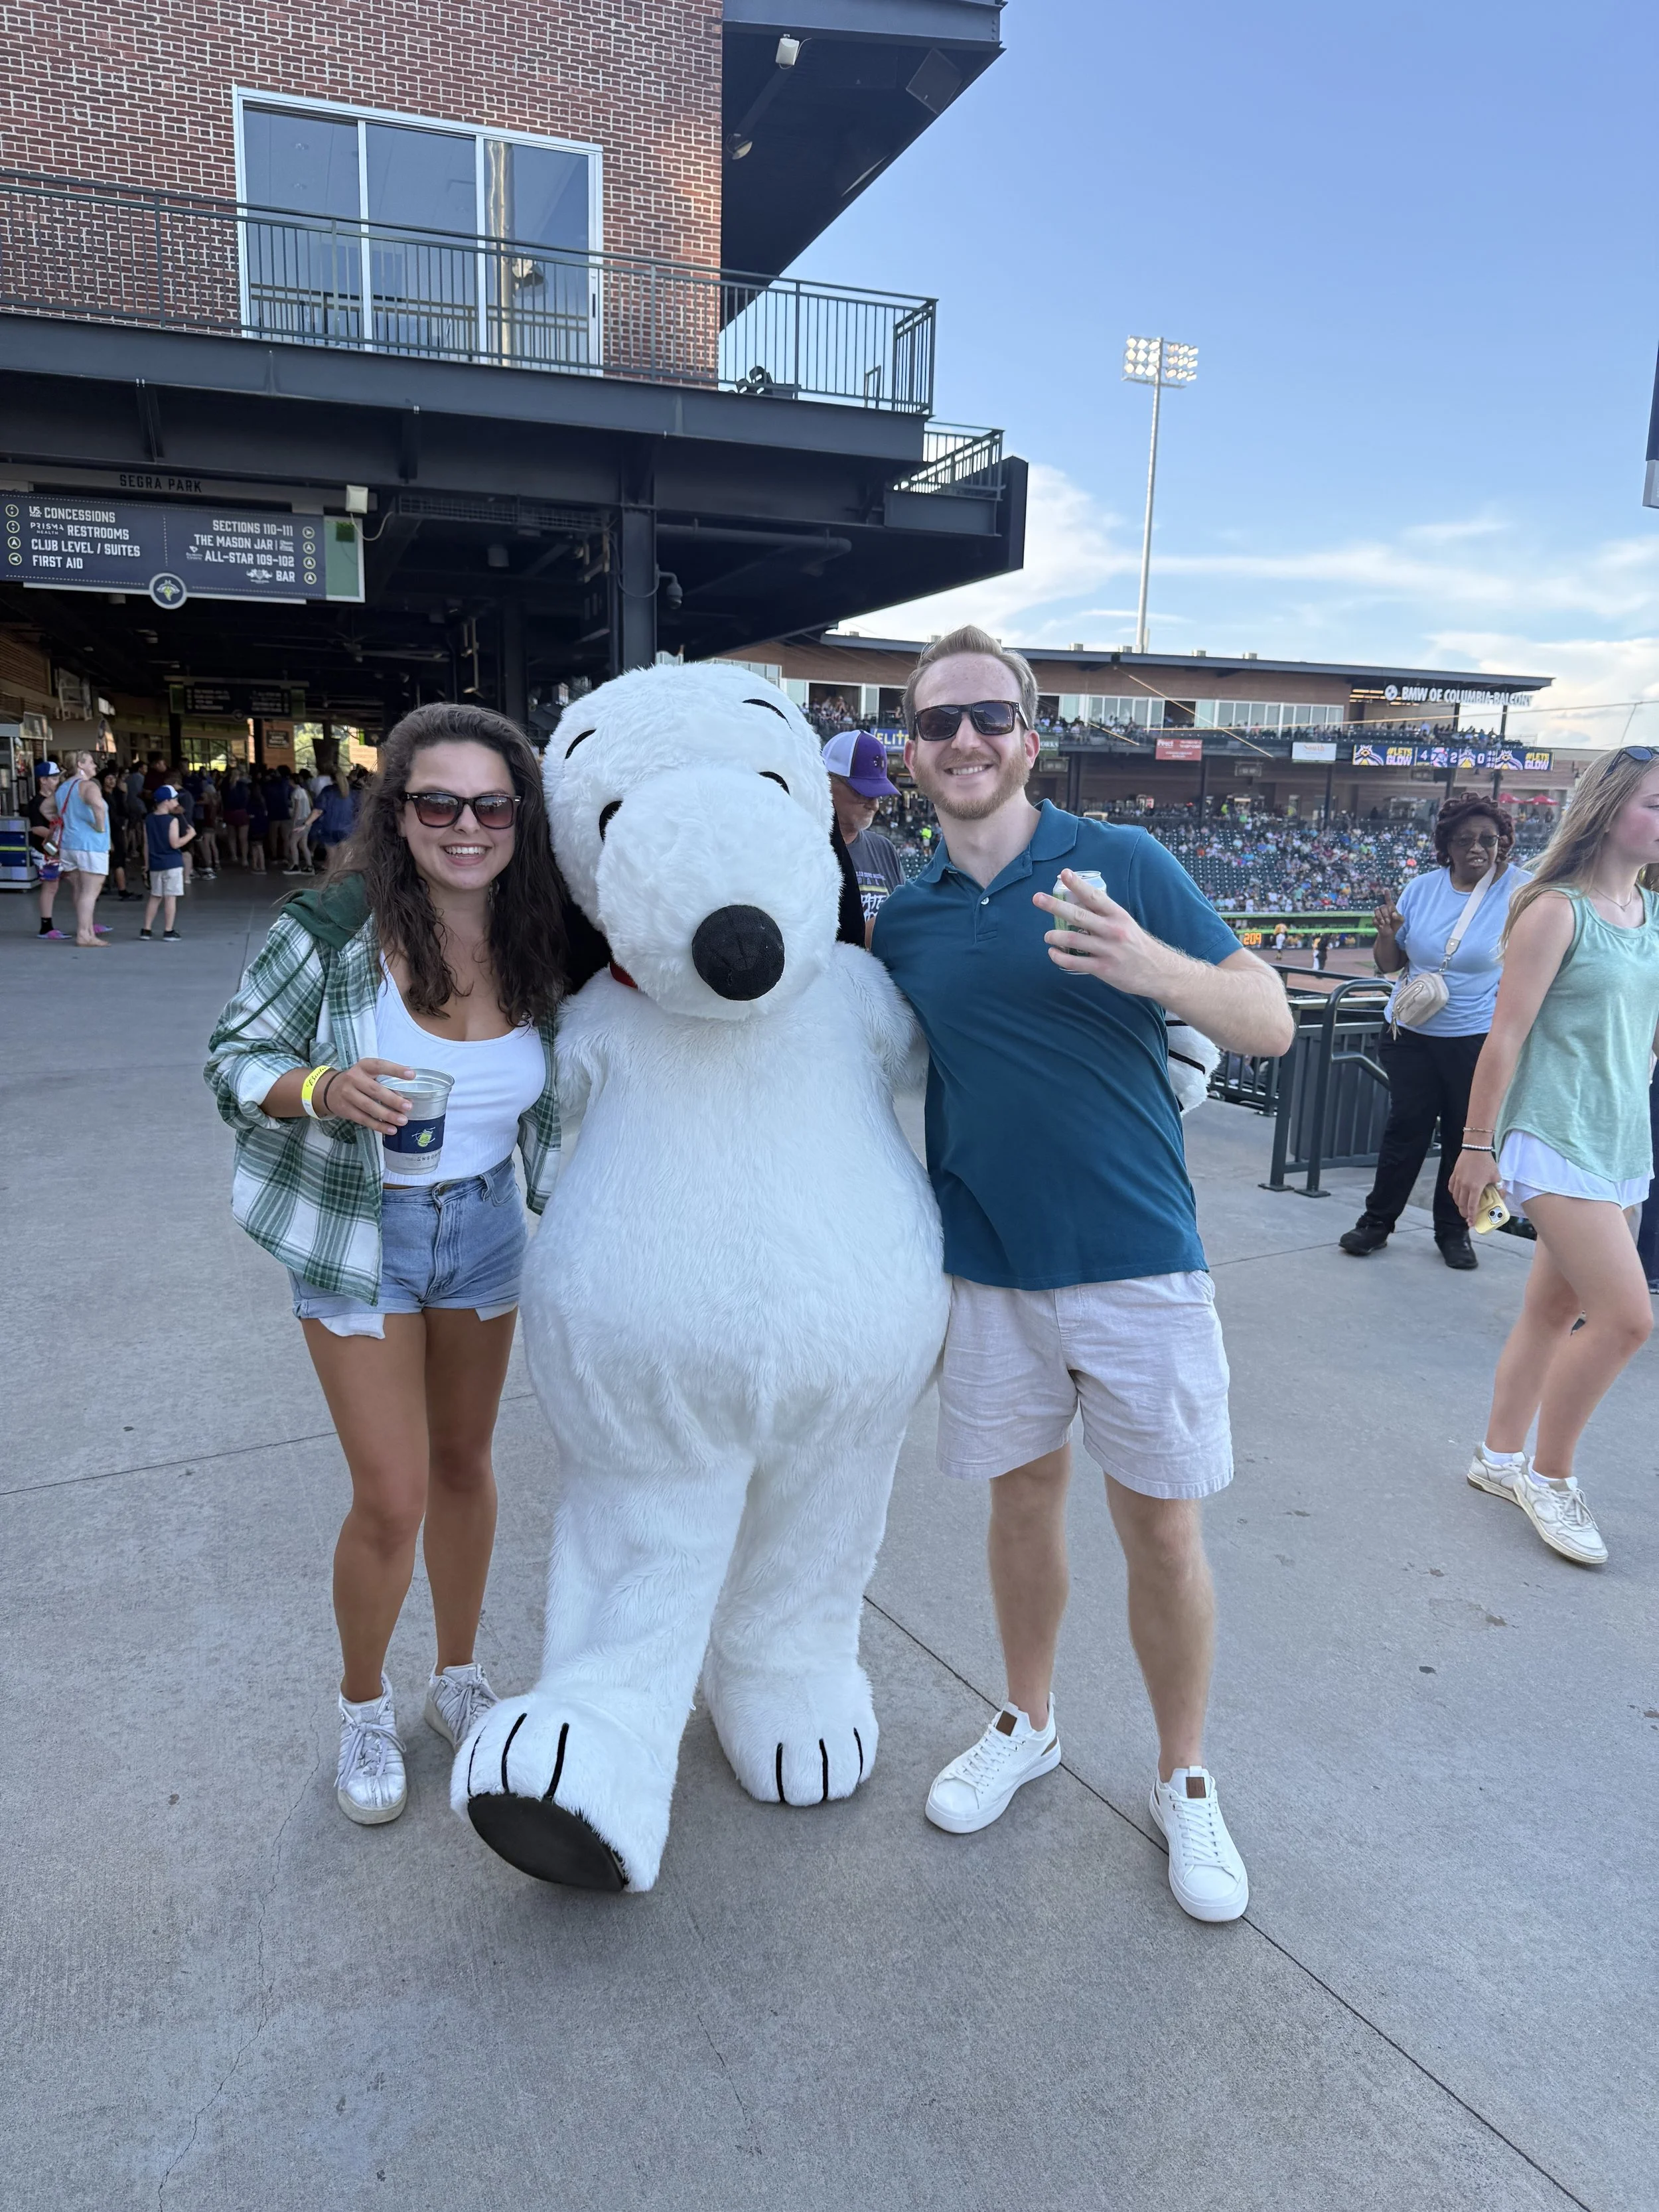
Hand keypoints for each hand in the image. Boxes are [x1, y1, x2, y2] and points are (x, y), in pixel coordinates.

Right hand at [321, 1057, 415, 1133]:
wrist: (329, 1090)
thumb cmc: (357, 1081)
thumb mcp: (368, 1074)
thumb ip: (384, 1082)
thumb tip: (404, 1098)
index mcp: (363, 1066)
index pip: (380, 1066)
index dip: (395, 1070)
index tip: (412, 1075)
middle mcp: (353, 1078)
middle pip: (375, 1090)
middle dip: (393, 1099)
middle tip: (408, 1107)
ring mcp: (347, 1094)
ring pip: (369, 1107)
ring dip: (387, 1115)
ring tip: (403, 1121)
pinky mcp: (346, 1109)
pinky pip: (364, 1119)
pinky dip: (378, 1125)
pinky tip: (391, 1129)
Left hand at [1033, 870, 1175, 996]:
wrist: (1157, 971)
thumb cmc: (1137, 945)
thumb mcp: (1126, 924)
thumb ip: (1105, 915)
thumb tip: (1079, 903)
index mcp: (1118, 915)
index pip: (1095, 896)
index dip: (1078, 884)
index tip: (1064, 873)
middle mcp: (1113, 930)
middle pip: (1078, 916)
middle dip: (1055, 906)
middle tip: (1037, 898)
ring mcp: (1107, 950)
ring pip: (1072, 940)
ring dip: (1054, 936)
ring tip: (1047, 936)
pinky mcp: (1103, 968)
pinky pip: (1074, 962)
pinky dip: (1059, 957)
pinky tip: (1053, 953)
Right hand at [1373, 896, 1402, 936]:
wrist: (1390, 933)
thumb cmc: (1396, 925)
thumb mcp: (1401, 921)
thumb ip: (1399, 917)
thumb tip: (1393, 914)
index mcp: (1391, 908)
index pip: (1388, 900)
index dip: (1387, 895)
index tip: (1386, 889)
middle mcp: (1384, 909)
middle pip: (1382, 906)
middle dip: (1386, 915)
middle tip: (1389, 921)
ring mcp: (1378, 914)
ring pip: (1376, 911)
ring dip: (1381, 918)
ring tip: (1385, 923)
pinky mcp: (1374, 920)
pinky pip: (1374, 919)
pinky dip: (1378, 923)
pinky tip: (1381, 926)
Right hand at [1447, 1146, 1496, 1226]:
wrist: (1475, 1149)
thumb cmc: (1486, 1162)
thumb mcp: (1496, 1175)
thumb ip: (1499, 1187)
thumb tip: (1501, 1196)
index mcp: (1475, 1188)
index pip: (1472, 1206)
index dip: (1472, 1216)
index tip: (1471, 1223)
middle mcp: (1464, 1186)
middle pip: (1462, 1205)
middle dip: (1464, 1213)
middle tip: (1468, 1216)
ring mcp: (1458, 1181)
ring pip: (1456, 1198)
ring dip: (1459, 1204)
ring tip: (1464, 1206)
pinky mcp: (1454, 1176)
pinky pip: (1452, 1189)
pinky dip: (1454, 1194)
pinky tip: (1458, 1195)